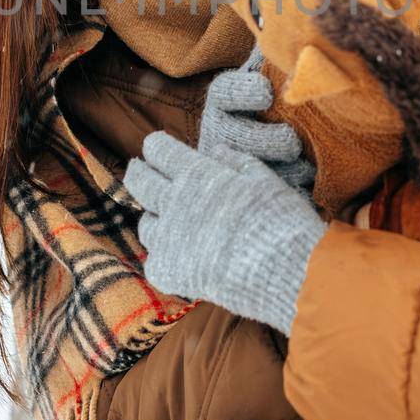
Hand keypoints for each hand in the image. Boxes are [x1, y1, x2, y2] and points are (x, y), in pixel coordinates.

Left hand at [125, 131, 326, 334]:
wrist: (281, 270)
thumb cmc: (279, 220)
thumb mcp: (263, 179)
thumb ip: (236, 162)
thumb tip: (216, 150)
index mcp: (196, 174)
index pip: (159, 150)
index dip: (157, 148)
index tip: (158, 149)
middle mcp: (173, 202)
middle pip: (139, 181)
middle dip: (139, 174)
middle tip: (142, 174)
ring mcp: (166, 239)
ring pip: (145, 223)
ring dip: (155, 219)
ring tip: (170, 222)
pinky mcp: (166, 271)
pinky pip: (155, 260)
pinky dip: (167, 258)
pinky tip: (183, 258)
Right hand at [201, 46, 315, 193]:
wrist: (270, 152)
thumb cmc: (276, 104)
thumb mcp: (271, 75)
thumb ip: (275, 53)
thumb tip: (293, 7)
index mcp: (227, 98)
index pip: (225, 91)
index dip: (243, 91)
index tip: (266, 92)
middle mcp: (219, 129)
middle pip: (235, 135)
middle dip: (266, 140)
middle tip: (293, 142)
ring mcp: (228, 160)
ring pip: (250, 167)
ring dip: (281, 169)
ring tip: (306, 167)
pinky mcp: (243, 186)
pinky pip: (264, 190)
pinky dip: (289, 190)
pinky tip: (309, 186)